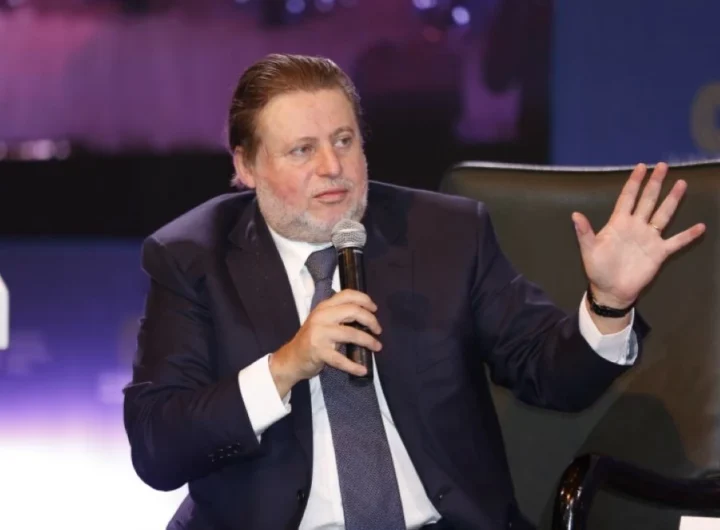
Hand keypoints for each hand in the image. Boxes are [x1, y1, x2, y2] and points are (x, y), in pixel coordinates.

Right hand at [270, 289, 381, 396]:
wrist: (292, 358)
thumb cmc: (312, 339)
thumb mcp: (323, 320)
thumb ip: (339, 314)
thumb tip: (367, 316)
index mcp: (324, 307)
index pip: (347, 294)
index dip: (364, 299)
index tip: (374, 308)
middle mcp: (321, 316)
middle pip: (353, 311)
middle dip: (371, 320)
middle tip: (378, 330)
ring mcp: (319, 333)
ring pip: (351, 334)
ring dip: (368, 341)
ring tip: (377, 347)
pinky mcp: (319, 351)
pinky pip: (341, 359)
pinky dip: (354, 366)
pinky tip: (363, 370)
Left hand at [572, 162, 705, 308]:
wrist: (611, 290)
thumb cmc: (598, 269)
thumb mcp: (588, 250)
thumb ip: (584, 232)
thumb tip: (575, 215)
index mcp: (619, 223)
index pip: (627, 198)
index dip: (634, 182)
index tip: (641, 167)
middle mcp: (636, 226)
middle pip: (647, 200)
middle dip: (654, 183)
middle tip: (663, 166)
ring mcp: (649, 238)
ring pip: (663, 214)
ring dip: (672, 200)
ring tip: (681, 184)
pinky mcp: (659, 253)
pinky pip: (676, 242)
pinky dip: (688, 235)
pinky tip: (700, 226)